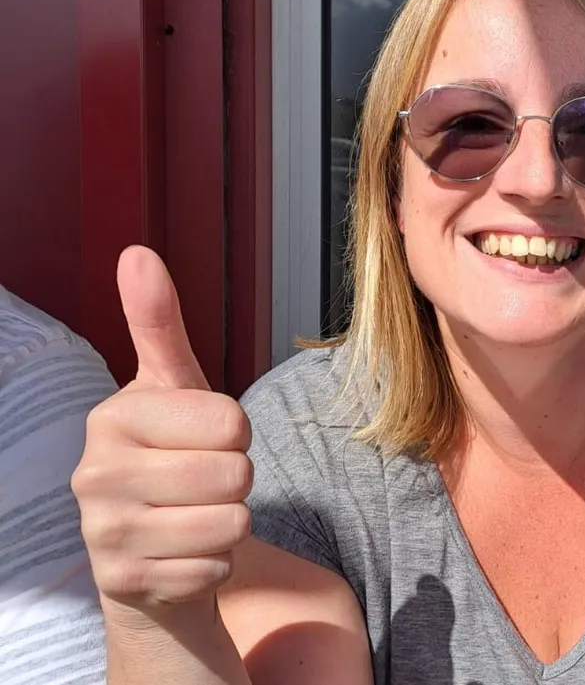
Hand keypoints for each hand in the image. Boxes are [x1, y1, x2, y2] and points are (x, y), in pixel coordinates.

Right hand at [71, 246, 252, 614]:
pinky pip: (215, 569)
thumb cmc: (171, 454)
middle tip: (203, 481)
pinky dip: (213, 563)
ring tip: (195, 514)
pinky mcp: (123, 584)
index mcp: (114, 418)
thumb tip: (138, 253)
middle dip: (236, 480)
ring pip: (229, 525)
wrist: (145, 548)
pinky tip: (182, 552)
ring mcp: (104, 534)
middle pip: (234, 474)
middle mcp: (96, 475)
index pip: (230, 422)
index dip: (236, 432)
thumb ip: (158, 324)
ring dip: (229, 523)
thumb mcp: (171, 387)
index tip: (206, 437)